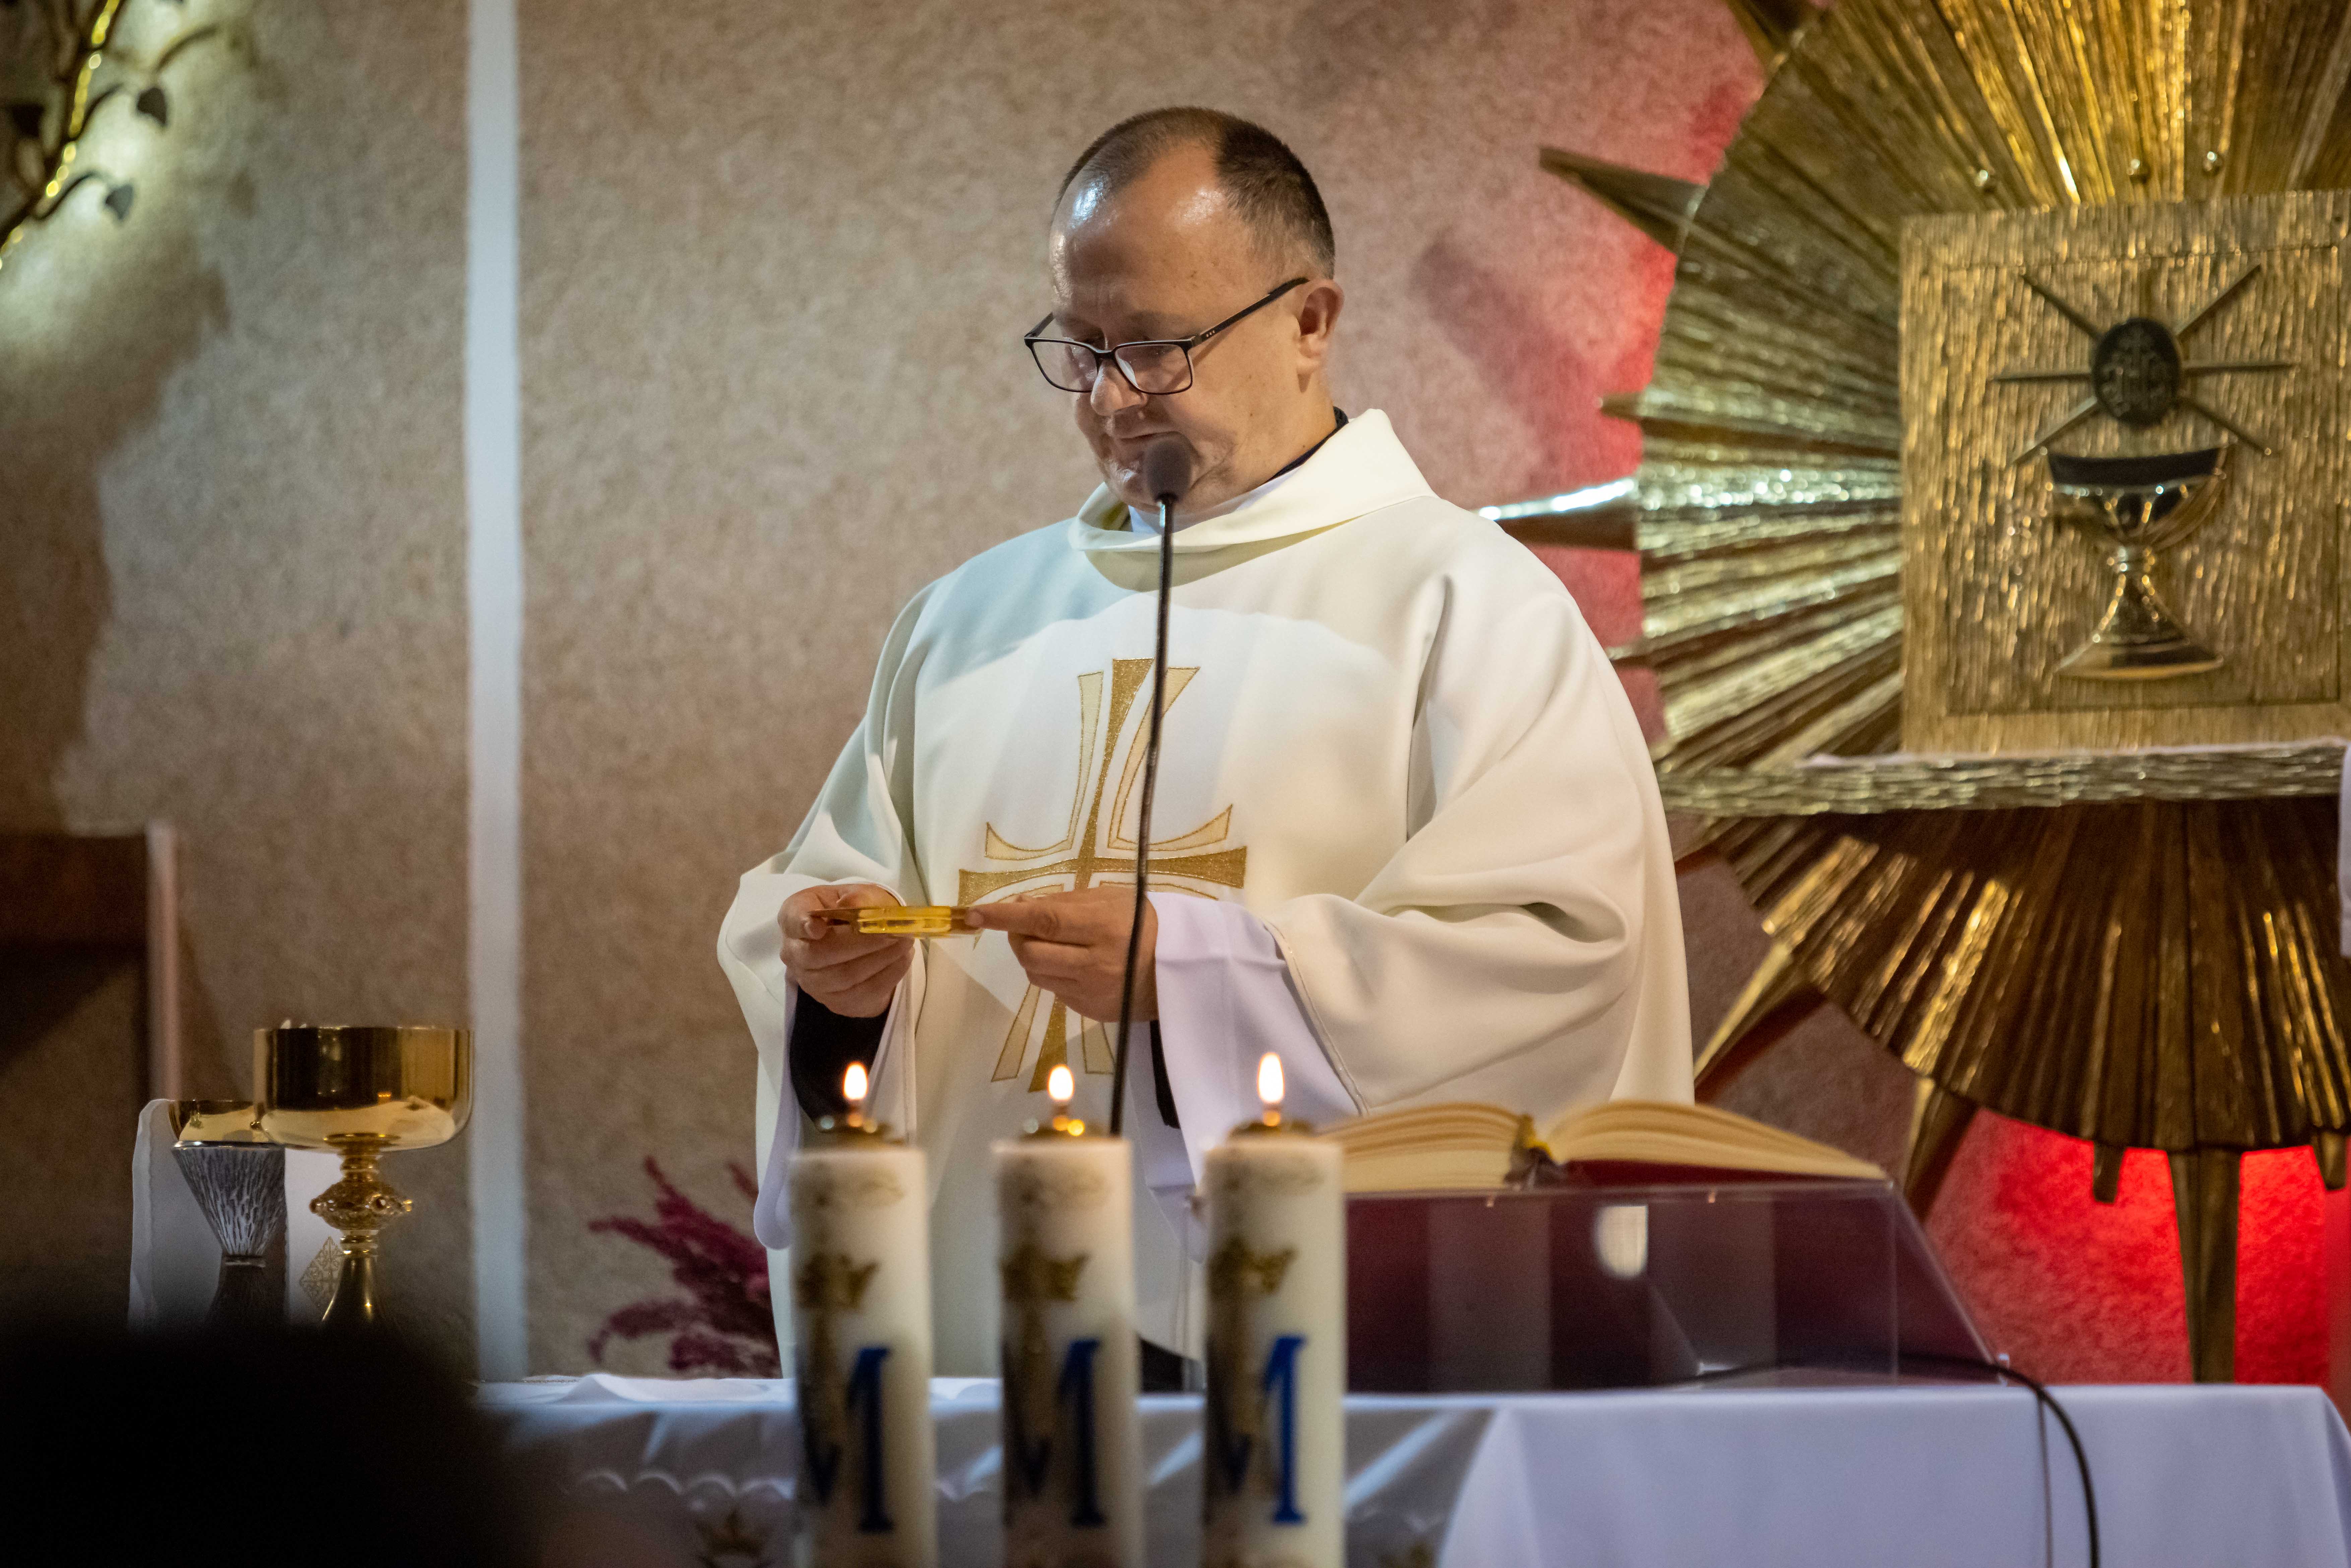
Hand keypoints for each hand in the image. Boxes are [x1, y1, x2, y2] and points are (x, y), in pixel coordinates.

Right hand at [779, 883, 911, 1017]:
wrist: (862, 940)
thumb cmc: (854, 910)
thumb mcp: (857, 894)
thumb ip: (856, 898)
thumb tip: (854, 906)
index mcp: (794, 916)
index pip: (792, 920)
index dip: (802, 924)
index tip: (819, 927)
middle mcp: (795, 953)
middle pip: (818, 954)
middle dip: (860, 944)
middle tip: (893, 933)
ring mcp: (812, 982)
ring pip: (843, 976)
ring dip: (880, 959)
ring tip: (905, 942)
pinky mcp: (835, 1002)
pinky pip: (862, 993)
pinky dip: (888, 975)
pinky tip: (902, 959)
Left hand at [965, 887, 1156, 1022]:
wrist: (1181, 966)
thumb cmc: (1144, 921)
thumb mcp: (1110, 899)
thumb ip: (1065, 902)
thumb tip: (1021, 904)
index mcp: (1102, 927)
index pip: (1042, 921)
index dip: (1005, 917)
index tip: (975, 914)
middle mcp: (1095, 963)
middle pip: (1030, 954)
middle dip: (1016, 937)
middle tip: (1023, 925)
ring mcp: (1092, 991)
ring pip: (1036, 975)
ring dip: (1031, 956)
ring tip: (1048, 943)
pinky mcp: (1091, 1011)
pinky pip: (1055, 991)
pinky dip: (1053, 974)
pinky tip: (1072, 963)